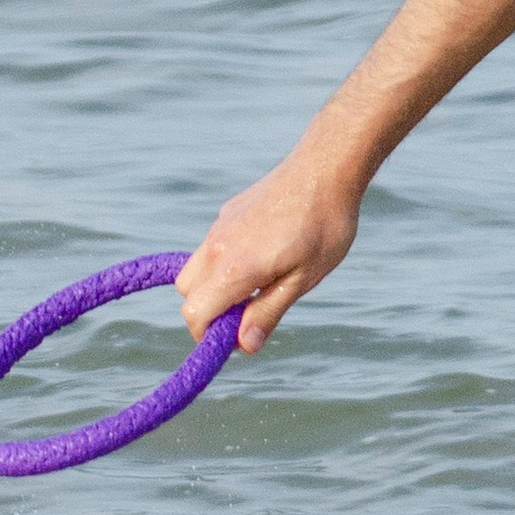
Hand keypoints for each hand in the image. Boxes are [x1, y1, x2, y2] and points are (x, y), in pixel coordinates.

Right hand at [176, 148, 362, 352]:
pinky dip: (225, 263)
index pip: (195, 315)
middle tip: (252, 312)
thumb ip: (268, 313)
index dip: (210, 336)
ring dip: (218, 287)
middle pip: (189, 294)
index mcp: (234, 267)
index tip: (240, 339)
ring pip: (197, 270)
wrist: (326, 169)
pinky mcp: (227, 213)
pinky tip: (266, 254)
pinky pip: (212, 248)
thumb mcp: (303, 279)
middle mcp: (217, 246)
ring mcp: (219, 226)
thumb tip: (243, 346)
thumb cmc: (323, 227)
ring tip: (262, 283)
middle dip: (211, 312)